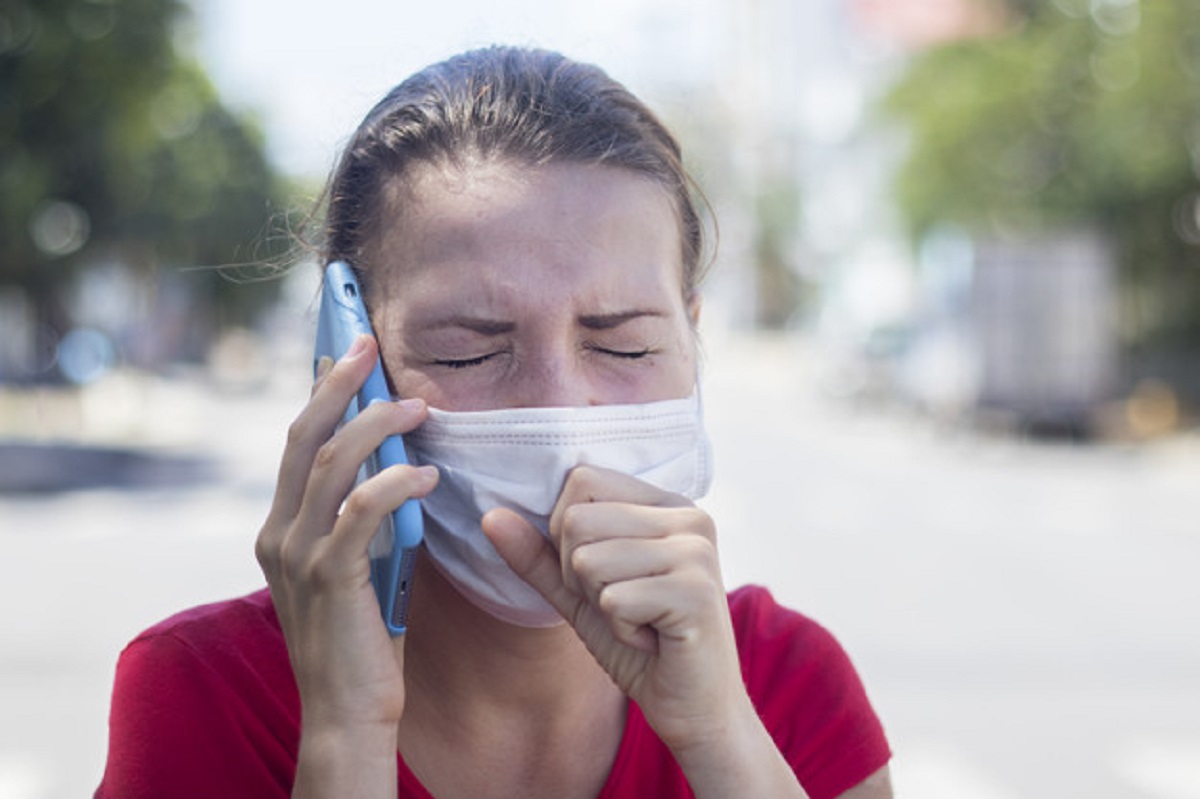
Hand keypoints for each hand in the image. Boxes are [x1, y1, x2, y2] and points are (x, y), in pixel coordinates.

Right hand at [256, 335, 437, 739]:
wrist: (348, 711)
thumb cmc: (363, 636)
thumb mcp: (356, 564)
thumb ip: (362, 517)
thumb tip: (397, 461)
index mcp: (281, 528)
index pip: (297, 444)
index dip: (318, 392)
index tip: (341, 350)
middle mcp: (279, 534)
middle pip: (304, 436)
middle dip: (337, 383)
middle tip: (367, 341)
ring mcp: (298, 555)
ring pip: (333, 463)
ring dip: (377, 425)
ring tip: (417, 406)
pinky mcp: (329, 577)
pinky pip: (361, 510)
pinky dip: (395, 483)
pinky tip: (427, 473)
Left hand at [482, 465, 748, 753]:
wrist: (694, 707)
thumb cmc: (640, 645)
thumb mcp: (580, 593)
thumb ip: (538, 554)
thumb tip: (490, 517)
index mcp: (666, 504)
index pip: (581, 481)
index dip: (568, 534)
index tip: (606, 575)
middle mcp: (689, 516)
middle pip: (577, 520)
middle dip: (579, 575)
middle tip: (623, 605)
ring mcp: (697, 551)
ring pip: (588, 559)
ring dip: (600, 605)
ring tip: (640, 621)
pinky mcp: (696, 591)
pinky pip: (612, 600)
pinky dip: (621, 630)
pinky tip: (653, 639)